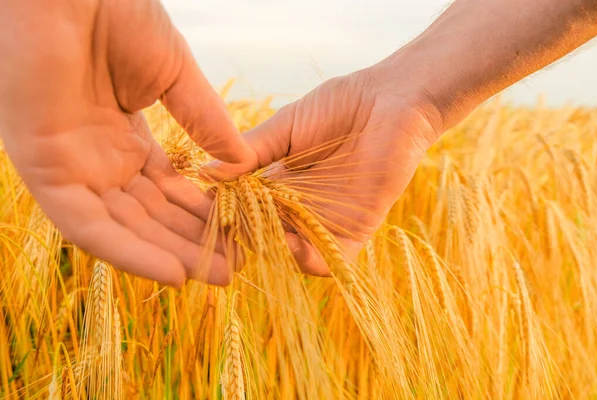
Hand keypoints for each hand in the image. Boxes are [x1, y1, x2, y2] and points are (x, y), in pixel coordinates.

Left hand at [0, 0, 254, 286]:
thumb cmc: (117, 15)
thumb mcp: (176, 76)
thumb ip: (206, 120)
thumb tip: (244, 165)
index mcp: (126, 137)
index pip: (168, 190)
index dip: (203, 214)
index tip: (240, 235)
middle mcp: (99, 159)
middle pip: (149, 215)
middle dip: (192, 242)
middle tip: (233, 269)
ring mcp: (72, 167)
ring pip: (123, 228)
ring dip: (168, 256)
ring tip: (216, 278)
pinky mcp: (45, 170)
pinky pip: (88, 226)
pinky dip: (128, 253)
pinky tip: (174, 274)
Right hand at [205, 64, 441, 274]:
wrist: (390, 101)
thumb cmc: (340, 106)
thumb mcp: (286, 128)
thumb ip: (252, 152)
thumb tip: (204, 171)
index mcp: (279, 184)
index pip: (245, 209)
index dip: (225, 212)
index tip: (202, 209)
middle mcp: (299, 208)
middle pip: (264, 236)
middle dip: (243, 236)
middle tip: (224, 230)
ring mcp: (326, 222)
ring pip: (291, 253)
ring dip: (270, 248)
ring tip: (254, 234)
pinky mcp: (355, 230)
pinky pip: (330, 260)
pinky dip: (308, 259)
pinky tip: (291, 243)